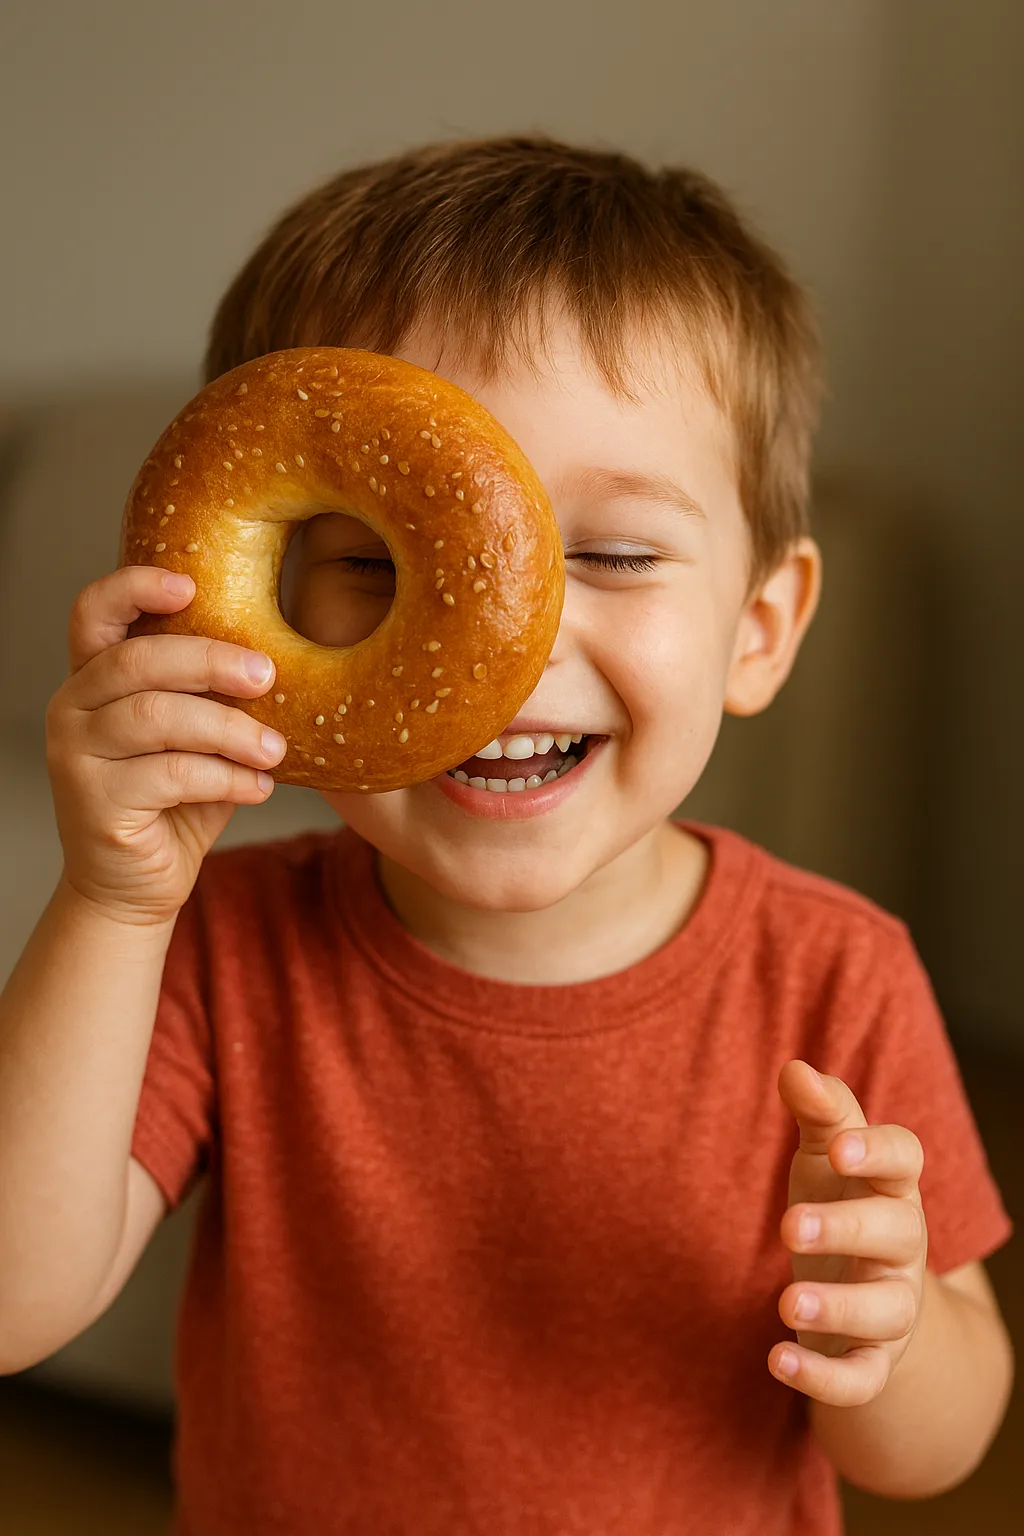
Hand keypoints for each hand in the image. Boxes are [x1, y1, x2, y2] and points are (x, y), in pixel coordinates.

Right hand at [46, 565, 287, 925]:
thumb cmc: (175, 801)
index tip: (191, 585)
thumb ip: (211, 695)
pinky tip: (258, 788)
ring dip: (230, 730)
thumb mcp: (195, 737)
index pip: (94, 612)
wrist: (136, 885)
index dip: (136, 587)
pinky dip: (225, 777)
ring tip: (275, 749)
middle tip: (266, 675)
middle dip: (211, 661)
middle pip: (138, 659)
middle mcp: (73, 708)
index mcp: (94, 678)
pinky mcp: (94, 803)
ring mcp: (75, 755)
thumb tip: (277, 657)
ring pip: (157, 718)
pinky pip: (170, 774)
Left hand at [770, 1059, 927, 1405]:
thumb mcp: (827, 1156)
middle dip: (847, 1228)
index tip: (839, 1147)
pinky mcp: (873, 1360)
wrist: (868, 1300)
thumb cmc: (842, 1205)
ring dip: (839, 1307)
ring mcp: (893, 1306)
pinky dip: (824, 1377)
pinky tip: (778, 1360)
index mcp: (891, 1186)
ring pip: (884, 1310)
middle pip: (896, 1232)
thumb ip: (818, 1111)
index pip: (905, 1159)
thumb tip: (794, 1068)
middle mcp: (902, 1246)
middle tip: (789, 1224)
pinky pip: (861, 1377)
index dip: (877, 1151)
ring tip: (788, 1303)